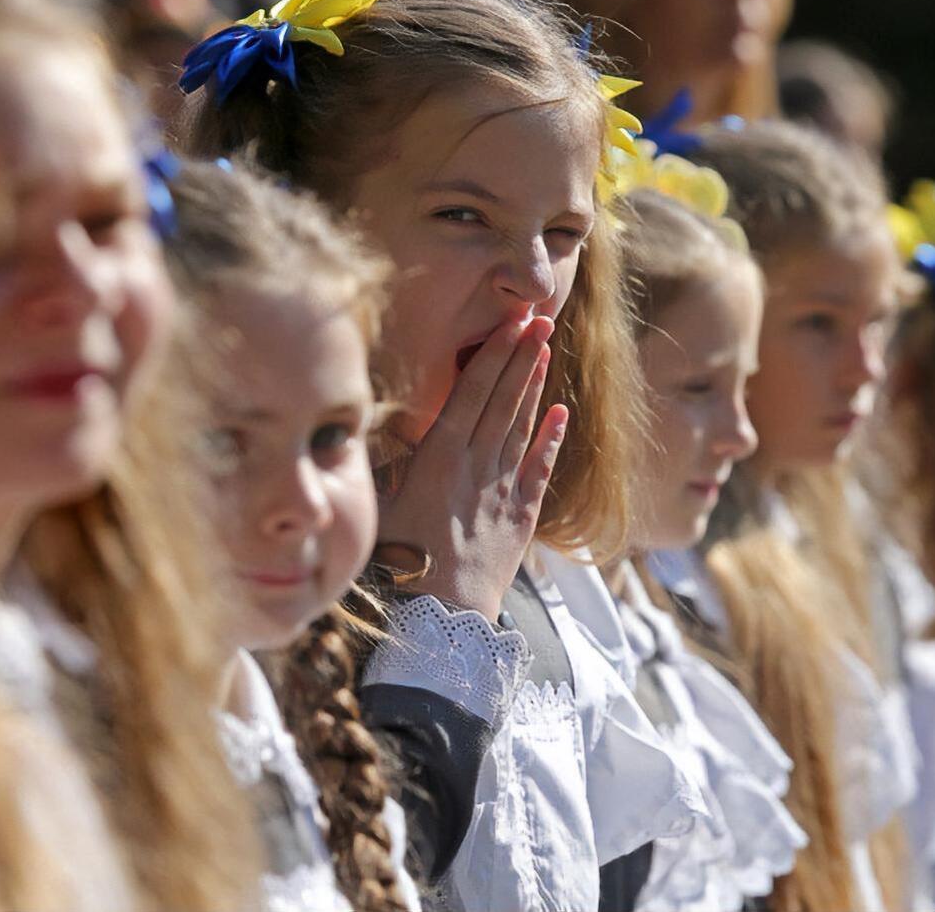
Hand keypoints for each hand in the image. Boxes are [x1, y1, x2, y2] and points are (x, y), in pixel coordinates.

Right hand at [376, 316, 567, 621]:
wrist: (441, 618)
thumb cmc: (396, 564)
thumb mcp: (377, 505)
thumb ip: (383, 463)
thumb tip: (373, 426)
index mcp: (439, 459)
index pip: (472, 393)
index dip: (494, 354)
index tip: (509, 322)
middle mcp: (476, 466)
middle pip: (503, 400)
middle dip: (520, 355)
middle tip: (537, 316)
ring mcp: (502, 490)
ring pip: (522, 427)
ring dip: (534, 385)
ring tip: (544, 347)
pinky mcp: (520, 517)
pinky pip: (540, 470)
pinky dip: (552, 440)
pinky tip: (561, 413)